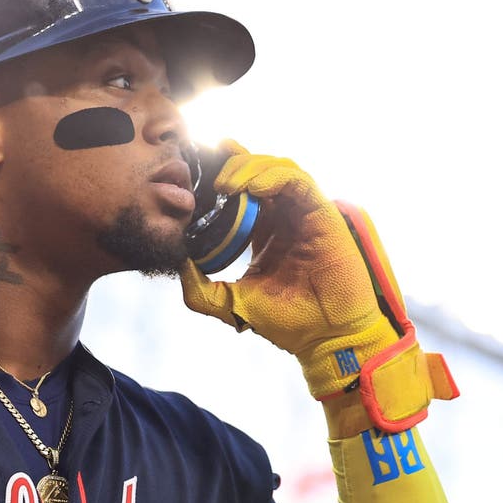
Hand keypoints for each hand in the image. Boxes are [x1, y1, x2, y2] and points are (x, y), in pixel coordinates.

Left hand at [180, 141, 456, 430]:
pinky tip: (254, 188)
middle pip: (258, 169)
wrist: (325, 337)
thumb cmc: (287, 322)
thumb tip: (178, 266)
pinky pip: (299, 180)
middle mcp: (283, 217)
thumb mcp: (232, 304)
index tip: (198, 166)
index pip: (241, 189)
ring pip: (277, 167)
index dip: (223, 171)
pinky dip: (275, 176)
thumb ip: (201, 289)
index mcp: (262, 231)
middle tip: (211, 179)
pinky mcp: (322, 214)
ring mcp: (303, 213)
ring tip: (227, 185)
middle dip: (232, 165)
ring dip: (250, 168)